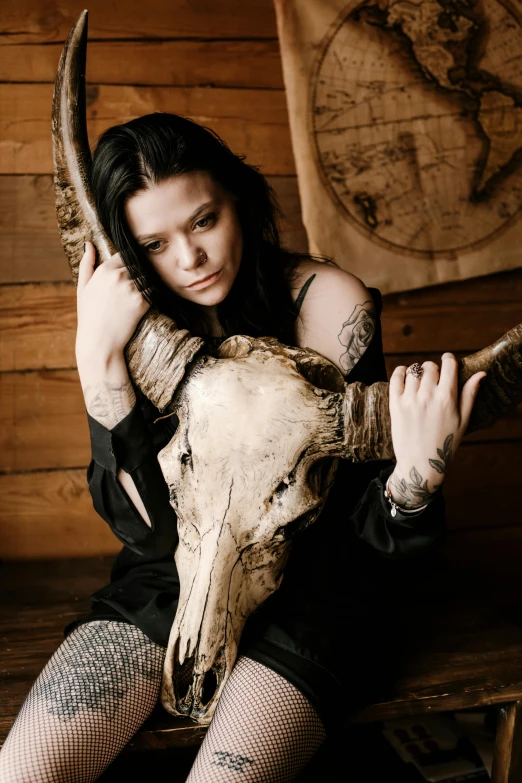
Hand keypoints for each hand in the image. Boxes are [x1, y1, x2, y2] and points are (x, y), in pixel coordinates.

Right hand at [75, 241, 149, 365]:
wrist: (99, 342)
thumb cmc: (89, 316)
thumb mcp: (83, 288)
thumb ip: (86, 264)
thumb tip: (88, 244)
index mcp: (104, 270)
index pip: (125, 254)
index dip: (128, 263)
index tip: (128, 272)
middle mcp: (119, 276)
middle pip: (138, 265)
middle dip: (138, 273)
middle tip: (134, 287)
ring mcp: (132, 288)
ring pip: (147, 278)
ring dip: (146, 284)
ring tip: (137, 297)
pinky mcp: (142, 302)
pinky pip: (151, 293)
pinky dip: (149, 297)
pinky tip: (140, 306)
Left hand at [388, 354, 485, 509]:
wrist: (420, 464)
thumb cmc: (445, 443)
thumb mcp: (463, 420)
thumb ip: (470, 395)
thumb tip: (481, 374)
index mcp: (447, 398)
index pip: (448, 364)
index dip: (449, 359)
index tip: (448, 360)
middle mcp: (428, 396)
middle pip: (429, 366)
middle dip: (434, 368)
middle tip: (434, 378)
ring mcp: (410, 399)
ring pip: (413, 371)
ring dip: (418, 372)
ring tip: (420, 381)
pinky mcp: (395, 405)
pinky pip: (396, 378)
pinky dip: (400, 372)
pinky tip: (405, 374)